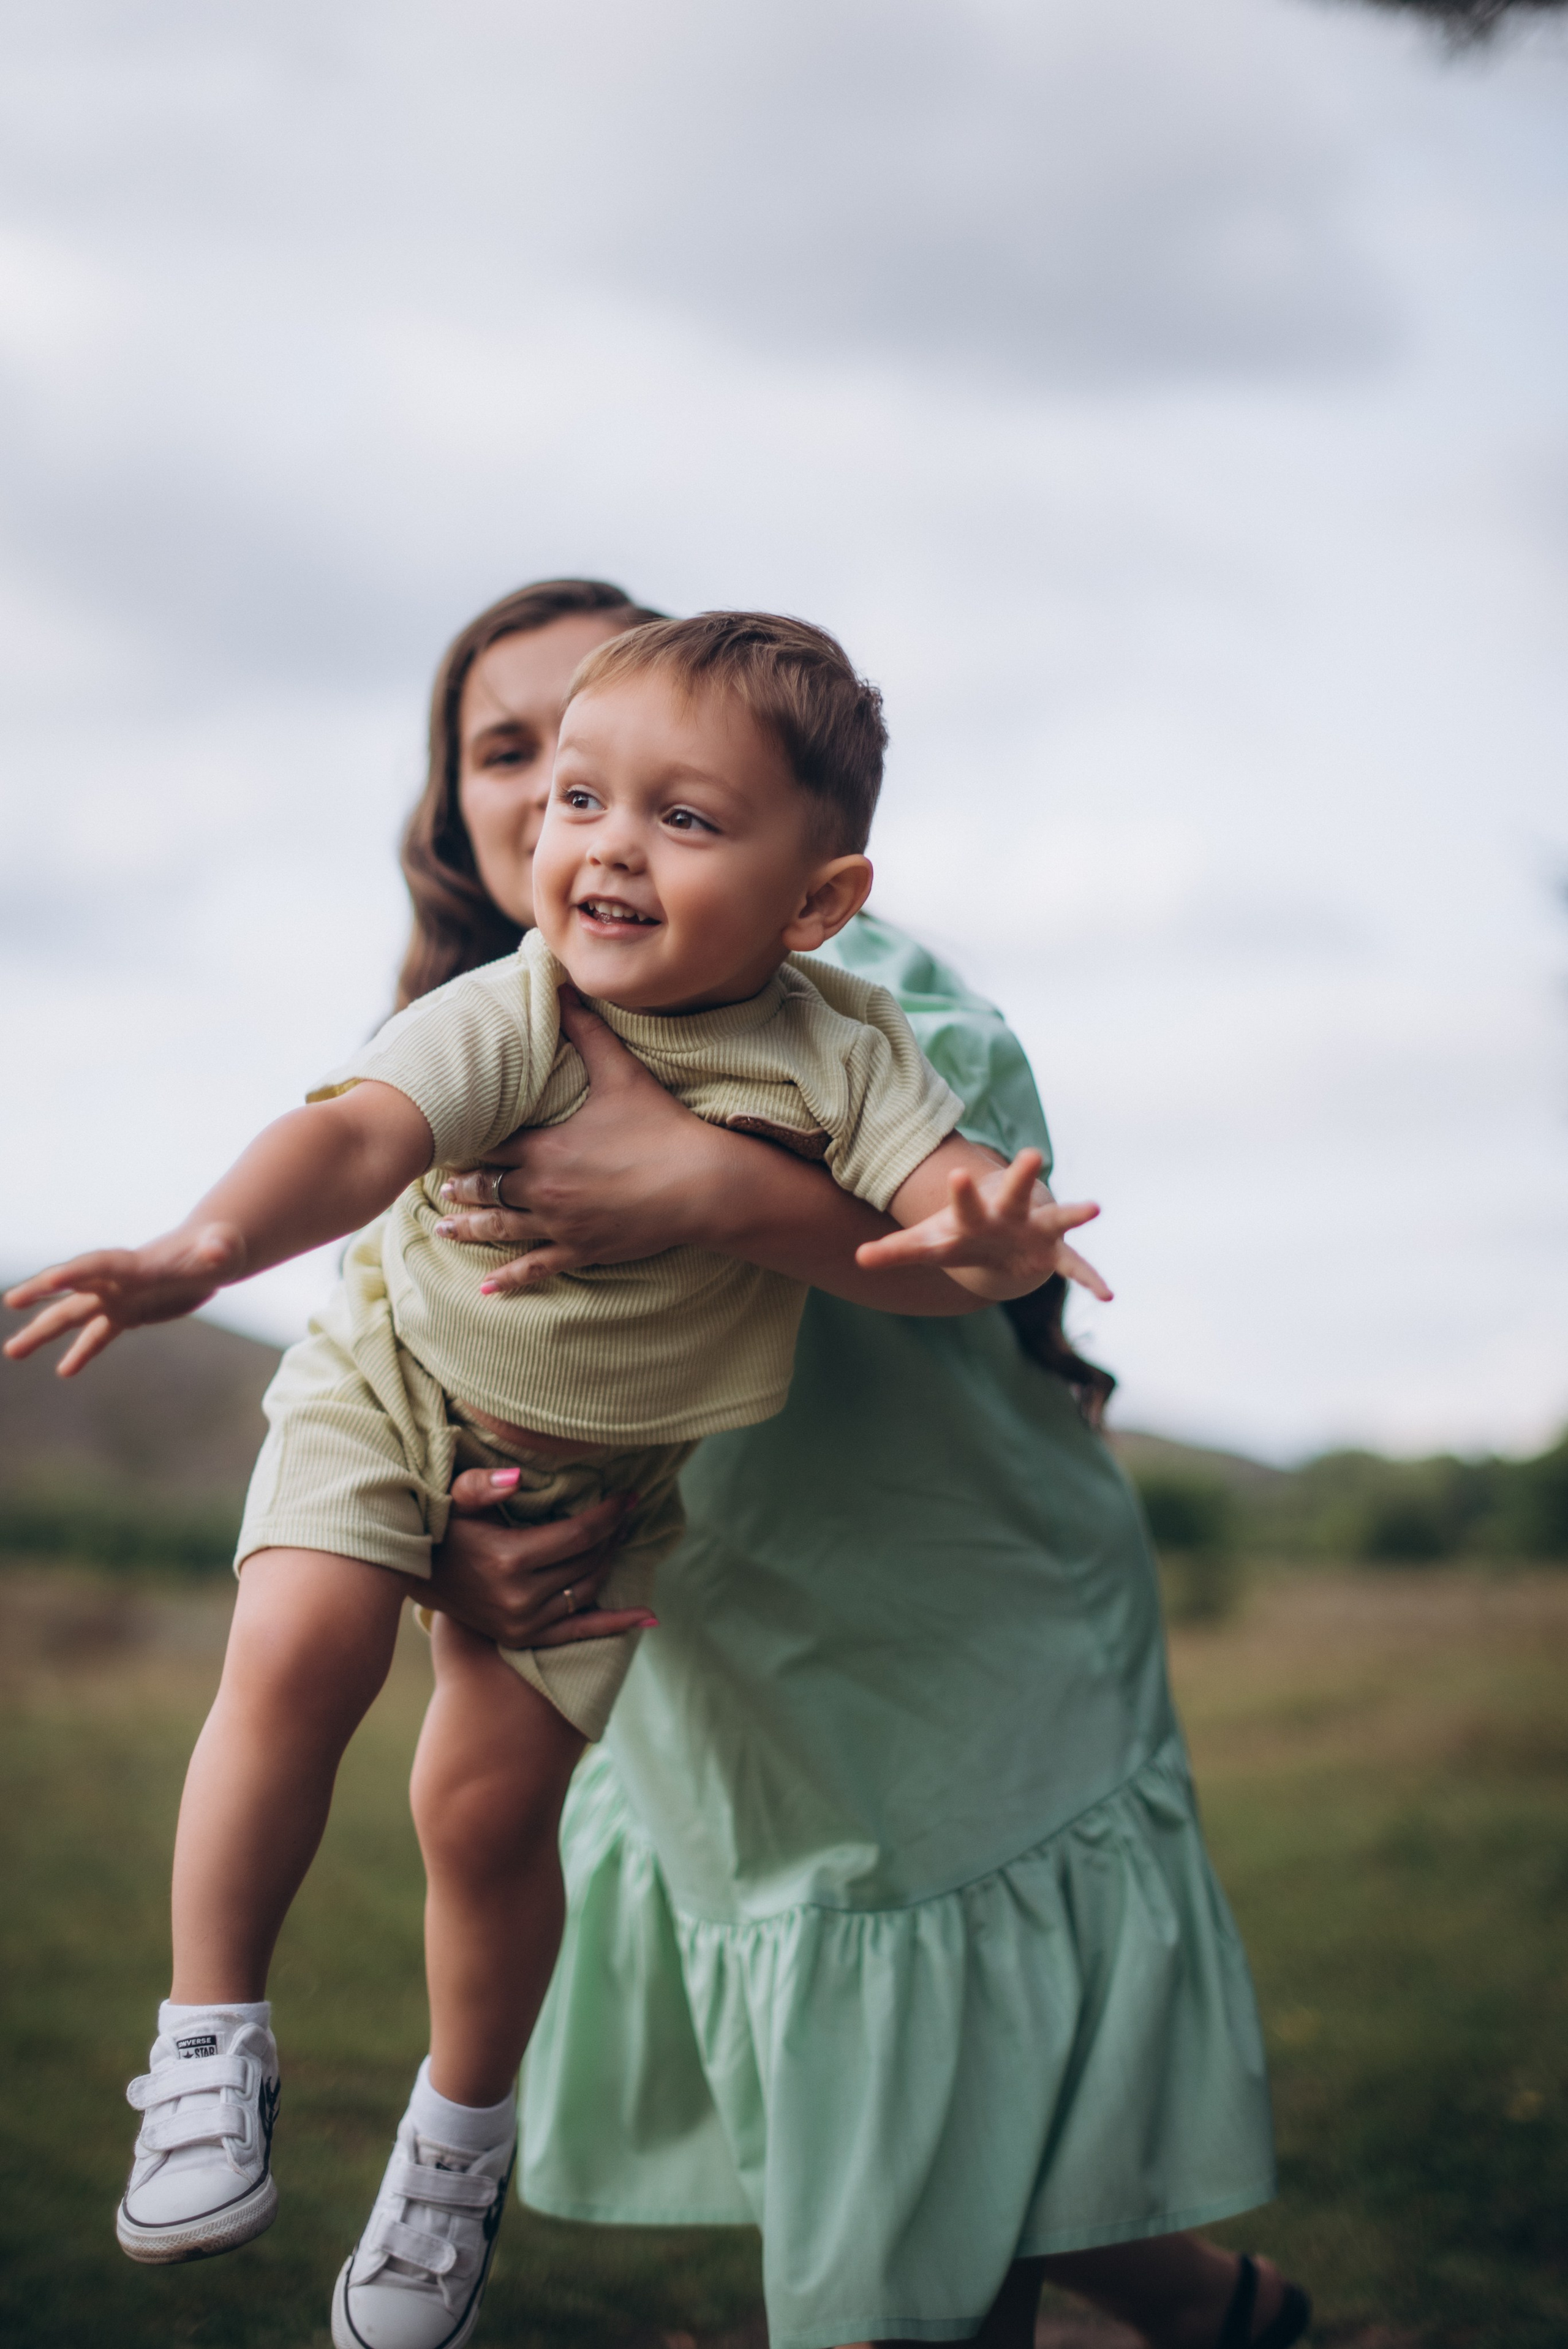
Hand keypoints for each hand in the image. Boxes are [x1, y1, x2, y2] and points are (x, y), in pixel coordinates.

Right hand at [3, 1224, 247, 1376]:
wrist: (213, 1253)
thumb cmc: (220, 1246)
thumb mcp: (225, 1247)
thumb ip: (218, 1249)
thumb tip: (217, 1250)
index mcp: (138, 1264)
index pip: (101, 1265)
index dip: (78, 1271)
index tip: (50, 1280)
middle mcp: (119, 1280)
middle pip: (74, 1289)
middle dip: (42, 1293)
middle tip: (12, 1301)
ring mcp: (119, 1297)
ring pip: (74, 1316)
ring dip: (43, 1332)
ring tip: (12, 1351)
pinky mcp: (127, 1314)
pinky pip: (98, 1335)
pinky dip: (81, 1353)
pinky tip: (64, 1371)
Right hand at [417, 1467, 657, 1648]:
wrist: (414, 1577)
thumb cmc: (439, 1528)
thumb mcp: (453, 1500)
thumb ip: (482, 1486)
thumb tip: (518, 1478)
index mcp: (509, 1560)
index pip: (579, 1535)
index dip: (609, 1514)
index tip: (630, 1496)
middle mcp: (520, 1598)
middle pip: (588, 1561)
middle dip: (613, 1533)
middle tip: (625, 1511)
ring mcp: (524, 1623)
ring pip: (587, 1590)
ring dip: (609, 1562)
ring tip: (620, 1536)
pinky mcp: (524, 1639)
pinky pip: (579, 1633)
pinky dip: (616, 1625)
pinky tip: (648, 1618)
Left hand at [433, 984, 747, 1292]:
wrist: (700, 1184)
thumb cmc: (661, 1127)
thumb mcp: (622, 1073)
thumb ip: (587, 1033)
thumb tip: (564, 989)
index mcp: (545, 1147)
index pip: (490, 1145)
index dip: (465, 1142)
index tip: (443, 1139)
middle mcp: (544, 1189)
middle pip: (488, 1187)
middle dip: (461, 1184)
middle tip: (437, 1184)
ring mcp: (561, 1224)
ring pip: (502, 1227)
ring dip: (470, 1226)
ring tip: (444, 1227)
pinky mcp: (583, 1249)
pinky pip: (537, 1267)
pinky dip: (510, 1279)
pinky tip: (486, 1289)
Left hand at [857, 1148, 1111, 1303]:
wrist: (996, 1231)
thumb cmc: (958, 1234)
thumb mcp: (928, 1243)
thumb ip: (896, 1251)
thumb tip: (857, 1258)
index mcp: (972, 1219)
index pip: (964, 1207)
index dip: (963, 1195)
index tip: (959, 1174)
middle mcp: (1006, 1218)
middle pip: (1013, 1196)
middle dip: (1021, 1179)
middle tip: (1033, 1154)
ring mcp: (1032, 1232)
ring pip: (1052, 1219)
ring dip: (1071, 1214)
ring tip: (1095, 1208)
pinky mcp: (1051, 1252)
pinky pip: (1073, 1266)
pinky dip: (1089, 1279)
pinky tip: (1108, 1296)